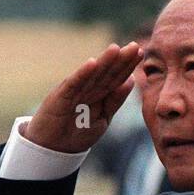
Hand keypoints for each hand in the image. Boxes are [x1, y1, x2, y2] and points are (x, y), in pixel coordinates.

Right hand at [24, 41, 142, 153]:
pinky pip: (73, 85)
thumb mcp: (103, 118)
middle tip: (135, 46)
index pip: (115, 77)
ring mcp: (73, 91)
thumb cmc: (77, 133)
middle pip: (106, 73)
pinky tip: (92, 64)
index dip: (128, 65)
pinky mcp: (60, 97)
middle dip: (120, 60)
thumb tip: (131, 80)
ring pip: (92, 75)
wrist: (52, 149)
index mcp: (98, 93)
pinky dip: (82, 74)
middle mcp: (87, 88)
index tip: (141, 53)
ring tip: (116, 49)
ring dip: (103, 62)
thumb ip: (115, 100)